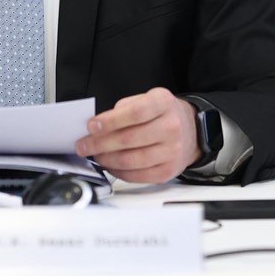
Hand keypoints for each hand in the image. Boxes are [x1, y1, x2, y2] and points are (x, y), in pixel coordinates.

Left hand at [75, 87, 197, 183]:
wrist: (190, 131)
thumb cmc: (163, 114)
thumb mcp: (146, 99)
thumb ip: (123, 109)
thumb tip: (97, 126)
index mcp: (164, 104)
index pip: (135, 113)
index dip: (110, 121)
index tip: (91, 126)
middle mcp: (171, 128)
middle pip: (129, 139)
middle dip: (100, 143)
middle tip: (83, 145)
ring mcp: (172, 151)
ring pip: (131, 160)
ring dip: (106, 159)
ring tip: (94, 155)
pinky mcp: (167, 171)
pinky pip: (137, 176)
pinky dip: (118, 172)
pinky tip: (109, 165)